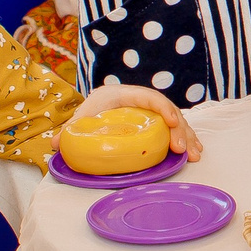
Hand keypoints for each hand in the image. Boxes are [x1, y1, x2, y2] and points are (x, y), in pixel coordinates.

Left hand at [74, 83, 204, 158]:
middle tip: (182, 149)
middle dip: (179, 129)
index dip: (163, 108)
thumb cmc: (91, 111)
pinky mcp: (158, 123)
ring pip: (177, 121)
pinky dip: (186, 140)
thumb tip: (55, 144)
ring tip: (195, 155)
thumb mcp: (80, 120)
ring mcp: (154, 112)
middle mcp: (144, 102)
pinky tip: (194, 152)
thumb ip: (69, 131)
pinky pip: (176, 129)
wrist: (99, 105)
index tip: (172, 122)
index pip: (149, 97)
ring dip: (188, 137)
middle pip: (168, 111)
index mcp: (126, 95)